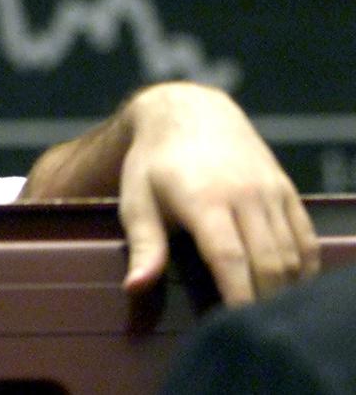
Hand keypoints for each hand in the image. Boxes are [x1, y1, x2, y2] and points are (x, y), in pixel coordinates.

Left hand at [116, 83, 318, 304]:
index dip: (237, 297)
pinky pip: (305, 237)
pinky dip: (302, 267)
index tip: (235, 326)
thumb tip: (135, 287)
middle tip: (251, 329)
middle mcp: (244, 194)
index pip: (230, 259)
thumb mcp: (136, 199)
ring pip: (292, 253)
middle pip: (268, 262)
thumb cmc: (153, 162)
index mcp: (204, 198)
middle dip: (263, 301)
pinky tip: (289, 286)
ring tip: (269, 313)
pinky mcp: (285, 189)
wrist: (188, 112)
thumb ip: (144, 245)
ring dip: (285, 288)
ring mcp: (269, 190)